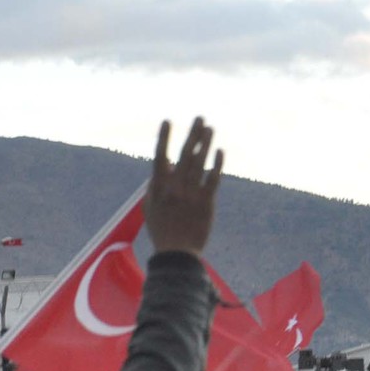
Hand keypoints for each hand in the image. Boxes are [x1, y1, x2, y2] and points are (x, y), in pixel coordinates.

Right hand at [145, 118, 223, 257]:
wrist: (177, 252)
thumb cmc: (161, 229)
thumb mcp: (149, 207)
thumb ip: (155, 185)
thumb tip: (166, 165)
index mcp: (158, 187)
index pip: (160, 157)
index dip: (164, 138)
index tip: (168, 121)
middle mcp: (175, 188)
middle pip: (184, 155)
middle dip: (192, 134)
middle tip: (199, 118)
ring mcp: (191, 194)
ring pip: (199, 163)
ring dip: (205, 144)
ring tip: (210, 128)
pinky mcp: (206, 202)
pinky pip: (213, 179)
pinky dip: (217, 164)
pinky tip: (220, 152)